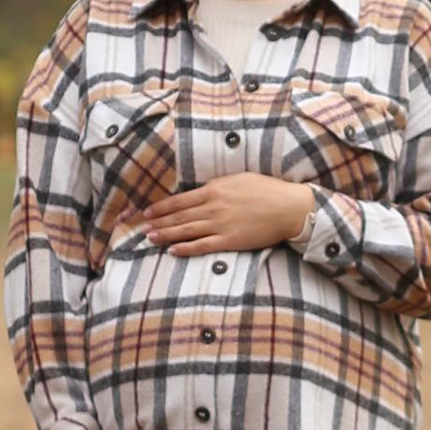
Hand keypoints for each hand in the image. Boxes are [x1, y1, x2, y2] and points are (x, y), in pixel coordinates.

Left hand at [140, 169, 311, 256]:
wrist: (288, 207)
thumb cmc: (267, 190)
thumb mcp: (239, 179)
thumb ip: (218, 186)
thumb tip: (202, 191)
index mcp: (214, 189)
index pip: (180, 200)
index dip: (161, 207)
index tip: (147, 212)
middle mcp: (213, 207)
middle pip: (179, 216)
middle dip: (158, 222)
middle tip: (142, 228)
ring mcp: (220, 225)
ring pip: (186, 231)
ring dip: (166, 235)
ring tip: (150, 238)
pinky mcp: (229, 241)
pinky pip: (202, 246)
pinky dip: (185, 248)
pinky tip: (172, 250)